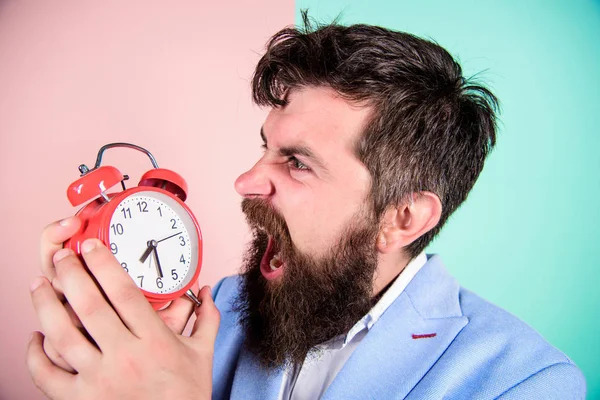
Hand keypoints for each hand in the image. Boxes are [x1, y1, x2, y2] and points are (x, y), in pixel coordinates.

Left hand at [28, 238, 219, 399]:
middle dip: (71, 274)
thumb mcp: (202, 353)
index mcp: (154, 341)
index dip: (104, 264)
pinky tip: (36, 337)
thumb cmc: (186, 394)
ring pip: (63, 334)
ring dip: (46, 305)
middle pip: (89, 306)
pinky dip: (35, 356)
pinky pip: (48, 376)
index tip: (91, 246)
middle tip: (63, 257)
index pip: (124, 293)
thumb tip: (208, 290)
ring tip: (39, 284)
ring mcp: (99, 380)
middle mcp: (125, 357)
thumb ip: (206, 318)